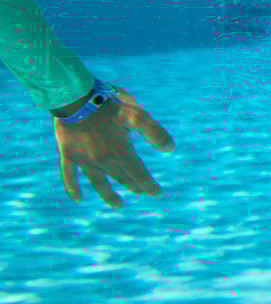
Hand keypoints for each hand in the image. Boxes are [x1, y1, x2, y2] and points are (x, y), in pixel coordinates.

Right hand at [52, 86, 172, 208]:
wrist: (74, 97)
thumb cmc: (109, 104)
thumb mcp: (137, 114)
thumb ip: (155, 132)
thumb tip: (171, 149)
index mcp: (120, 152)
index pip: (139, 174)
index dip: (149, 184)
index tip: (157, 193)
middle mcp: (102, 160)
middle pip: (121, 177)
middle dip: (134, 186)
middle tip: (141, 192)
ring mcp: (83, 159)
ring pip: (98, 182)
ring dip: (108, 195)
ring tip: (117, 206)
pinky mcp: (67, 154)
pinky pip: (69, 176)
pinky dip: (73, 189)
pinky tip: (78, 199)